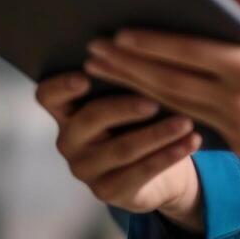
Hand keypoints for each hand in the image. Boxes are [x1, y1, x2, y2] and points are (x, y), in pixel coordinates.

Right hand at [34, 72, 203, 220]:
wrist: (157, 169)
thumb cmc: (139, 120)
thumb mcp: (127, 99)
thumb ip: (124, 79)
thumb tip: (145, 47)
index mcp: (65, 111)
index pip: (48, 95)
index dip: (62, 86)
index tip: (85, 77)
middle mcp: (68, 140)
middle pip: (90, 118)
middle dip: (125, 108)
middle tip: (155, 102)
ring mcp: (85, 169)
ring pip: (122, 148)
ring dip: (158, 134)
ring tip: (186, 122)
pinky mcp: (107, 191)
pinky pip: (141, 172)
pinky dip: (170, 155)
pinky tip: (191, 142)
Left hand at [84, 0, 239, 186]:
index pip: (189, 51)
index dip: (149, 42)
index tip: (118, 31)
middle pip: (170, 80)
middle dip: (127, 64)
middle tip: (93, 50)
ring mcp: (238, 128)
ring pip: (174, 104)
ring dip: (135, 88)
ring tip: (104, 72)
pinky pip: (195, 125)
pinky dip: (165, 110)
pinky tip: (141, 99)